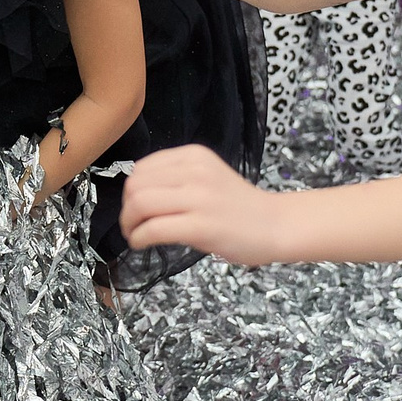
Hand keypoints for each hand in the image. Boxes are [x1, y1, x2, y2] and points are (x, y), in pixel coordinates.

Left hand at [120, 144, 289, 263]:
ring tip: (135, 235)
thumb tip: (134, 193)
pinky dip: (139, 238)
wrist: (275, 225)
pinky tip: (142, 244)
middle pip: (135, 186)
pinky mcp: (201, 226)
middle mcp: (195, 172)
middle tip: (132, 226)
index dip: (130, 192)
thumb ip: (176, 177)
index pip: (141, 168)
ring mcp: (199, 198)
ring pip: (139, 205)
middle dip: (126, 209)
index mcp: (194, 156)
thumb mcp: (207, 176)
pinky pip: (153, 229)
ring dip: (129, 225)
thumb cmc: (239, 206)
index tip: (136, 209)